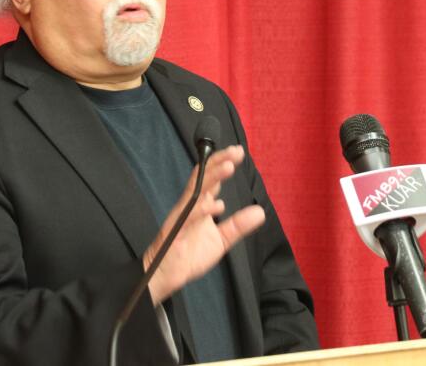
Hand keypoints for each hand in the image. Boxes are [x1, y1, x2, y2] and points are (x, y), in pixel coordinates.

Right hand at [143, 145, 265, 304]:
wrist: (166, 274)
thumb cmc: (190, 254)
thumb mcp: (221, 239)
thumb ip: (238, 225)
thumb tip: (260, 212)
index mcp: (201, 205)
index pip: (211, 178)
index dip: (223, 163)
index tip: (239, 152)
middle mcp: (191, 205)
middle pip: (203, 177)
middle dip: (219, 162)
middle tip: (236, 151)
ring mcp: (182, 216)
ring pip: (197, 191)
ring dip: (212, 178)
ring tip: (229, 167)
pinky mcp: (176, 231)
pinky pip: (188, 217)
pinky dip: (202, 210)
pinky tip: (216, 205)